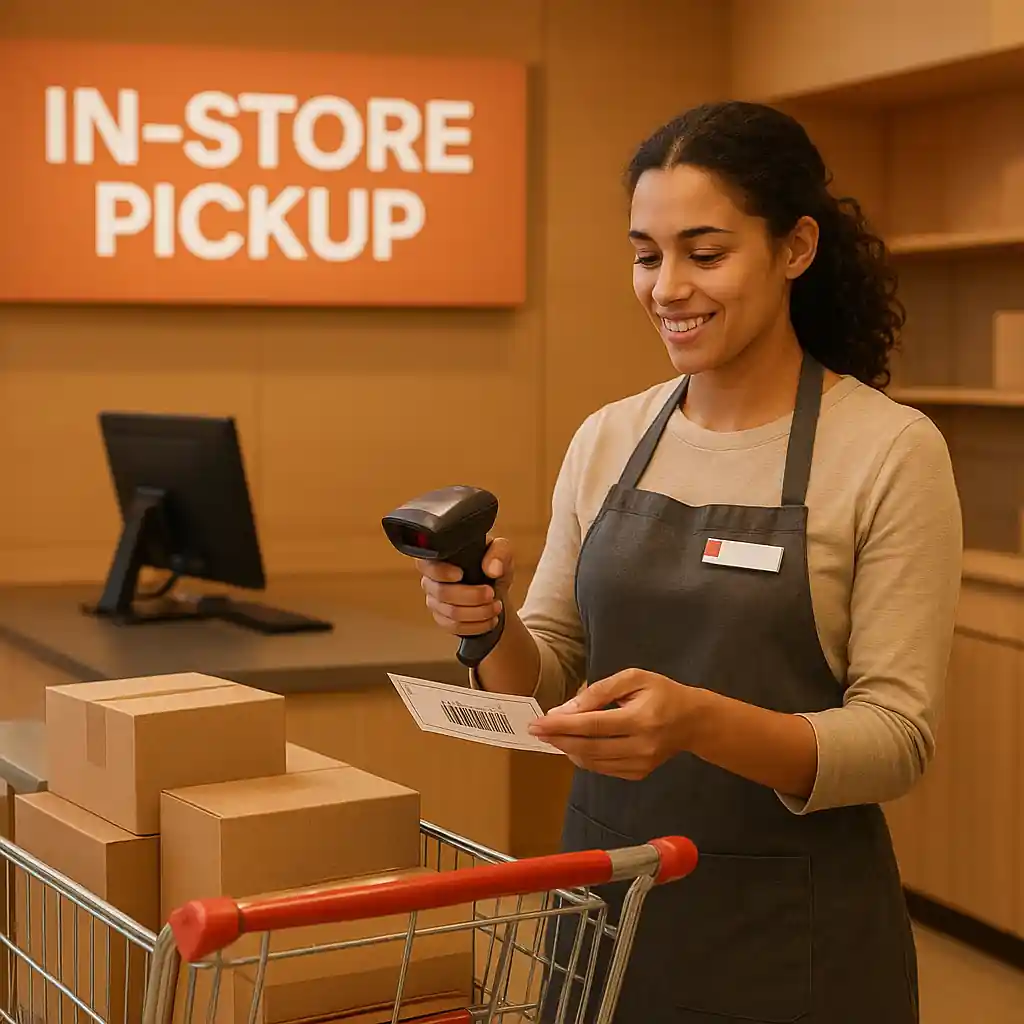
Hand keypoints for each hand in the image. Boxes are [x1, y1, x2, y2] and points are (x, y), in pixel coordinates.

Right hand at [416, 537, 514, 636]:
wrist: (496, 588)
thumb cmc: (493, 565)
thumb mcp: (502, 551)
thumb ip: (499, 554)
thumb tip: (493, 569)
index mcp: (441, 558)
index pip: (425, 564)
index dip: (441, 572)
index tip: (460, 575)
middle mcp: (432, 580)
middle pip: (442, 593)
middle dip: (472, 596)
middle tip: (491, 593)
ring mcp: (435, 602)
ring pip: (451, 612)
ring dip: (479, 612)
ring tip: (495, 606)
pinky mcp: (443, 620)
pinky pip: (455, 626)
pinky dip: (477, 625)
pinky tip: (490, 619)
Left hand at [528, 669, 704, 780]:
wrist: (693, 721)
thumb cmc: (662, 693)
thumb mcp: (633, 678)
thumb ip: (599, 691)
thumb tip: (566, 709)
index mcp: (640, 719)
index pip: (592, 725)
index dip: (561, 725)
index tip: (538, 723)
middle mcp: (641, 746)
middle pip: (589, 747)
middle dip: (558, 739)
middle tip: (536, 731)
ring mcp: (640, 764)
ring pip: (593, 762)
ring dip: (567, 749)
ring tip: (552, 736)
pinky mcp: (638, 774)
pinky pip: (602, 769)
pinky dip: (583, 758)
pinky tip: (574, 745)